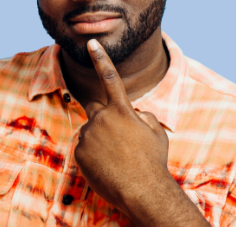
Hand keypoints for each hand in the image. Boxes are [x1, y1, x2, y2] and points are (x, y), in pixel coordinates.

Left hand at [74, 39, 168, 211]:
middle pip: (95, 107)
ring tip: (115, 157)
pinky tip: (105, 165)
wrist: (142, 191)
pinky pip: (84, 147)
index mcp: (121, 110)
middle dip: (102, 115)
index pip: (110, 78)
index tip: (91, 43)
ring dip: (99, 138)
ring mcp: (89, 135)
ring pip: (91, 130)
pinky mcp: (79, 152)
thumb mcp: (156, 132)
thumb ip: (143, 115)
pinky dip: (92, 153)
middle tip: (115, 135)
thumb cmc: (152, 160)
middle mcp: (102, 118)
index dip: (101, 58)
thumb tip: (135, 113)